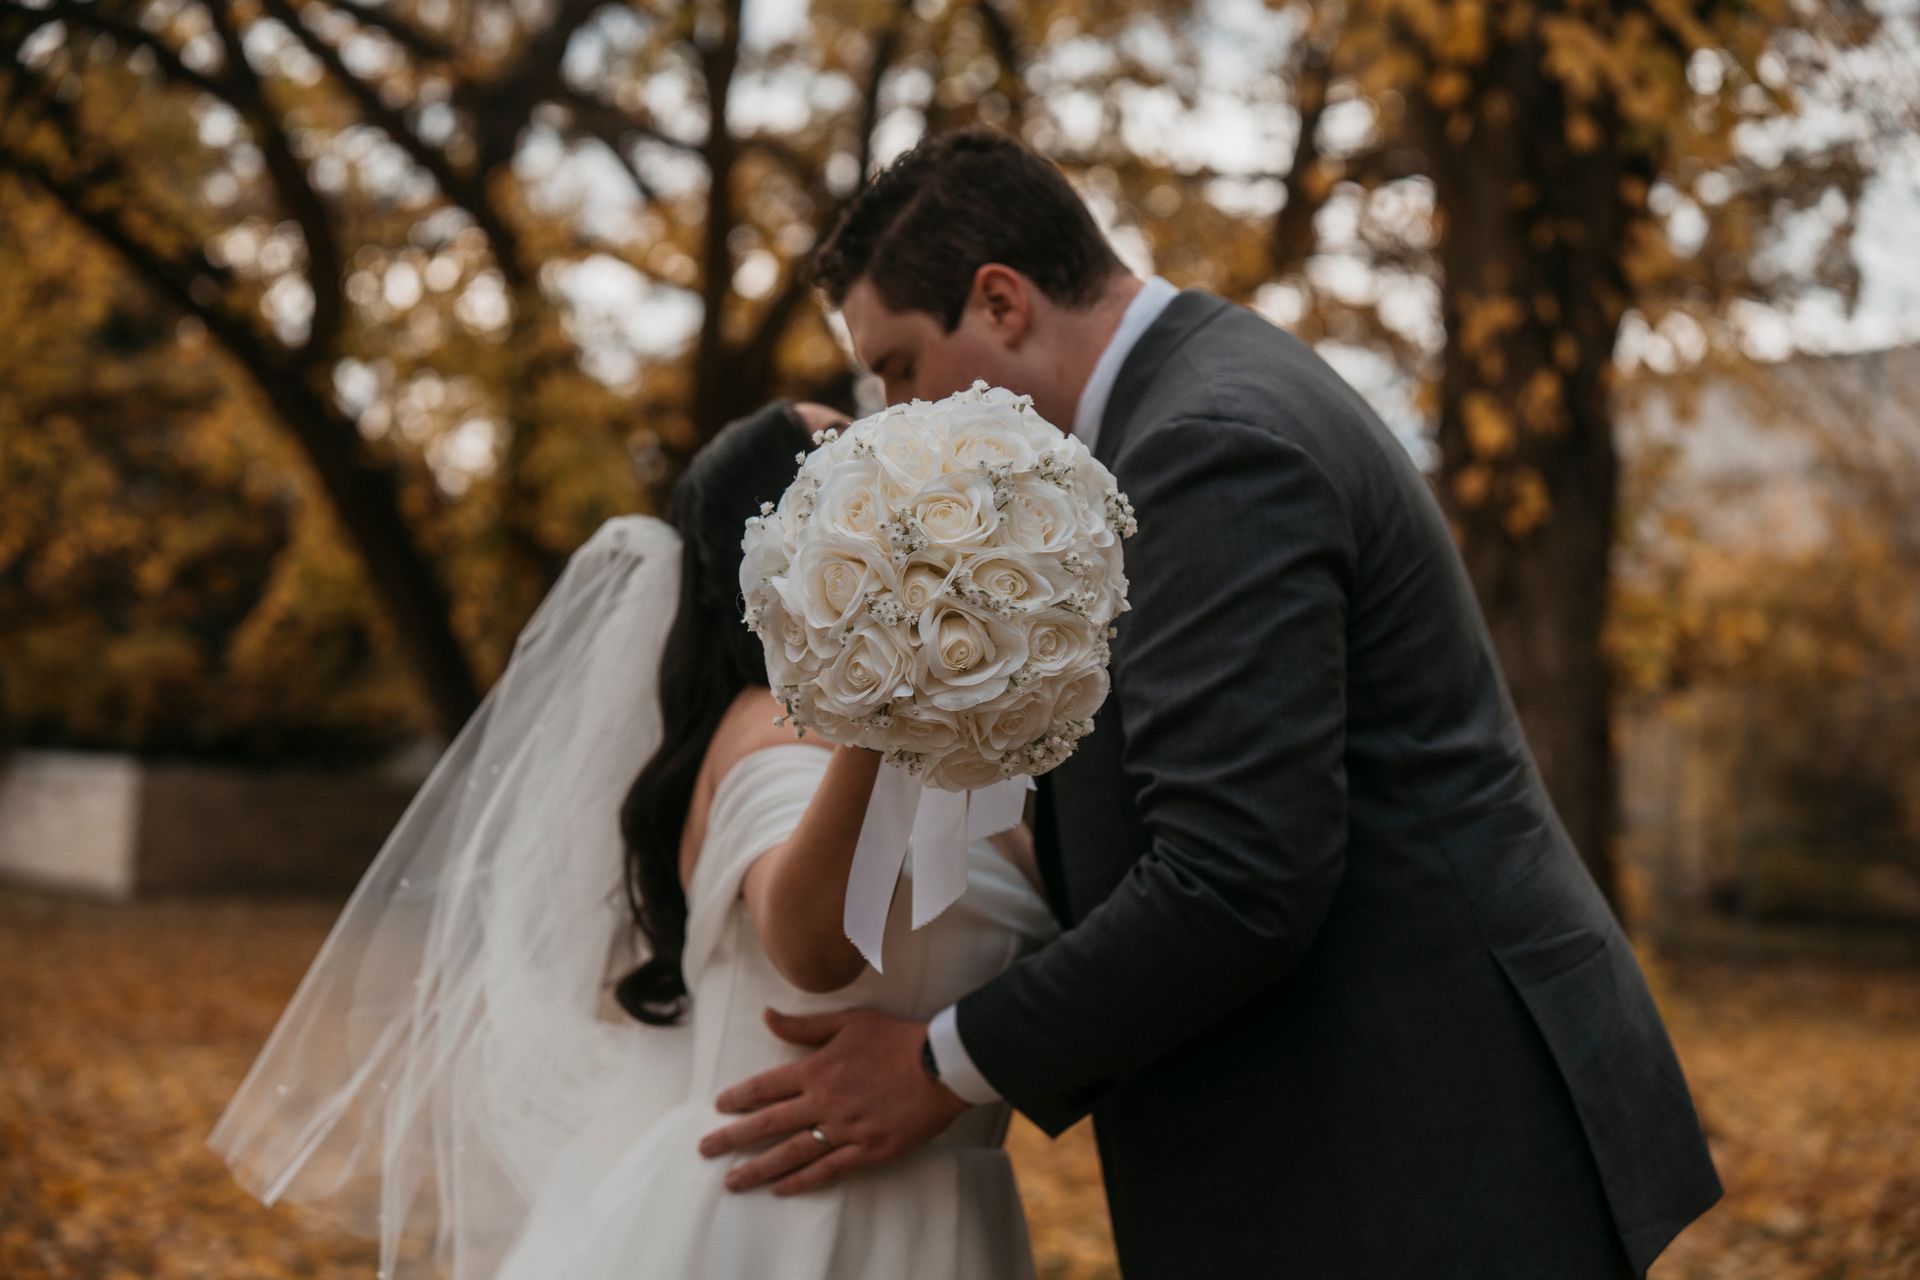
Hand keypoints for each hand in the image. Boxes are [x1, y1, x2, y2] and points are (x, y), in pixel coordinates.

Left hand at [697, 1007, 968, 1194]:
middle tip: (705, 1149)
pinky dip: (801, 1181)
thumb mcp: (849, 1020)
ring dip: (758, 1169)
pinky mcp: (868, 1150)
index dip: (739, 1098)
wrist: (943, 1064)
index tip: (720, 1107)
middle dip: (732, 1138)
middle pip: (768, 1124)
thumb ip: (804, 1025)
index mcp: (817, 1070)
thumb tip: (767, 1015)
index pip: (766, 1087)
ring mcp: (845, 1130)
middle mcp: (824, 1102)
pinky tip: (780, 1189)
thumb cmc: (897, 1038)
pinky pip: (827, 1170)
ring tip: (732, 1181)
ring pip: (791, 1153)